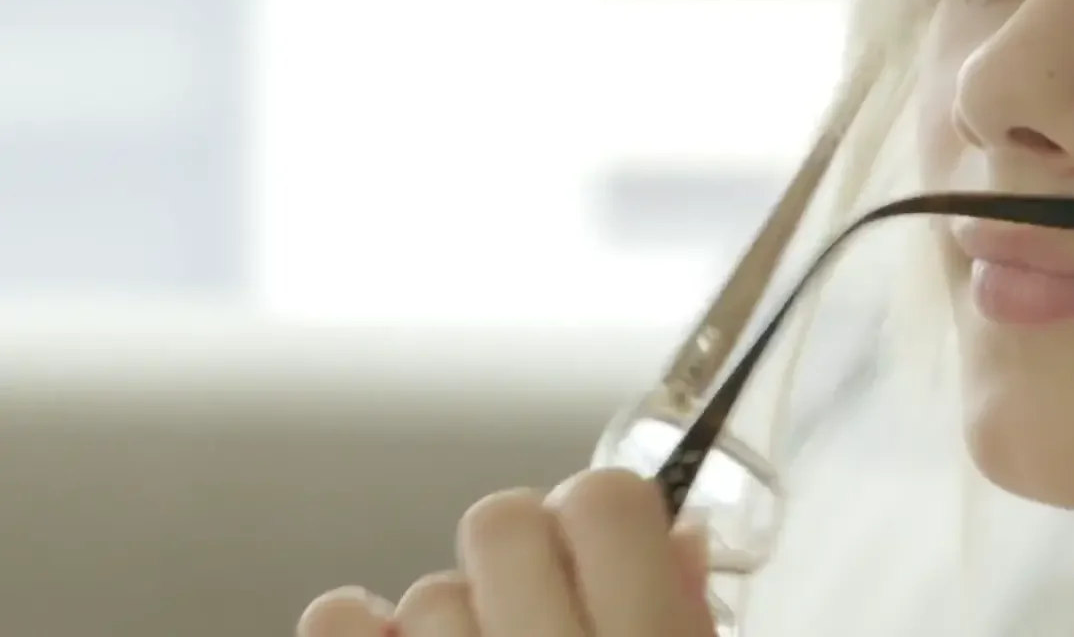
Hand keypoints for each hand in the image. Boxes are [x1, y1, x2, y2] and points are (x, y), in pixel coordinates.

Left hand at [298, 468, 717, 636]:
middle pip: (503, 518)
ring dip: (456, 625)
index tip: (607, 547)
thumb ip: (689, 617)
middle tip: (545, 612)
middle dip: (521, 560)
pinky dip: (360, 629)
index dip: (604, 516)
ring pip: (429, 586)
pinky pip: (336, 618)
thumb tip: (681, 540)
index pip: (605, 497)